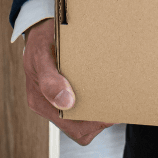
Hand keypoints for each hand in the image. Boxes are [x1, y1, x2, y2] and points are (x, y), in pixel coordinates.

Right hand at [23, 18, 113, 144]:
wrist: (40, 27)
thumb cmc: (41, 39)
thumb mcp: (42, 56)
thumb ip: (50, 81)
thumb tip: (67, 103)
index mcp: (40, 101)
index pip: (72, 127)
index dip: (94, 123)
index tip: (111, 110)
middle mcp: (48, 105)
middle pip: (81, 129)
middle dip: (100, 119)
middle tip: (117, 102)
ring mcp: (58, 101)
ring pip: (85, 121)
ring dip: (100, 111)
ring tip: (112, 95)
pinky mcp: (67, 93)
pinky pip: (85, 107)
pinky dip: (98, 101)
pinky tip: (105, 89)